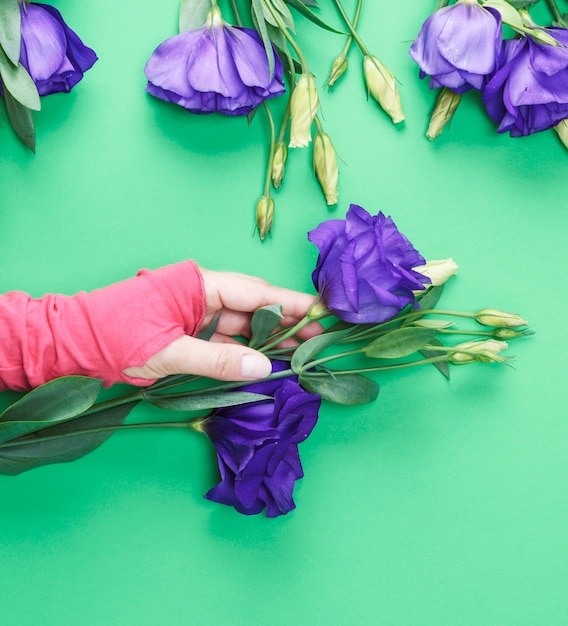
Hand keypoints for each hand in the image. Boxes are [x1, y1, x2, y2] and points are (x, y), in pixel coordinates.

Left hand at [123, 267, 321, 381]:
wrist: (75, 344)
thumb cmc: (116, 337)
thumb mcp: (169, 352)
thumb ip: (218, 360)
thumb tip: (263, 368)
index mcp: (201, 284)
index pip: (257, 292)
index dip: (292, 303)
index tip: (322, 312)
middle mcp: (203, 294)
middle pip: (255, 305)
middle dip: (286, 322)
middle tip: (317, 340)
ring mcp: (197, 313)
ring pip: (242, 323)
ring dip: (267, 339)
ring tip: (299, 354)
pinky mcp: (190, 331)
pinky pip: (225, 338)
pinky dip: (244, 350)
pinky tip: (264, 362)